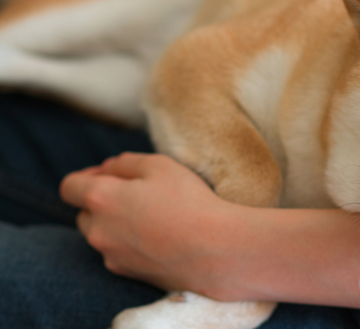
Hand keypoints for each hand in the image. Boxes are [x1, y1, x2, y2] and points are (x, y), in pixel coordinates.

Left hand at [60, 153, 248, 296]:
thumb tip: (109, 169)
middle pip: (84, 212)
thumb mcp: (160, 165)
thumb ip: (125, 162)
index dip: (86, 176)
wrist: (215, 250)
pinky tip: (159, 236)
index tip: (109, 175)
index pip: (69, 187)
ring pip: (101, 234)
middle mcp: (98, 230)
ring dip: (115, 223)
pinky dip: (129, 243)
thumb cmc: (189, 202)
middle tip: (137, 194)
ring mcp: (111, 255)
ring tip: (152, 216)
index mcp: (100, 199)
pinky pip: (117, 253)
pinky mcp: (127, 273)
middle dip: (101, 201)